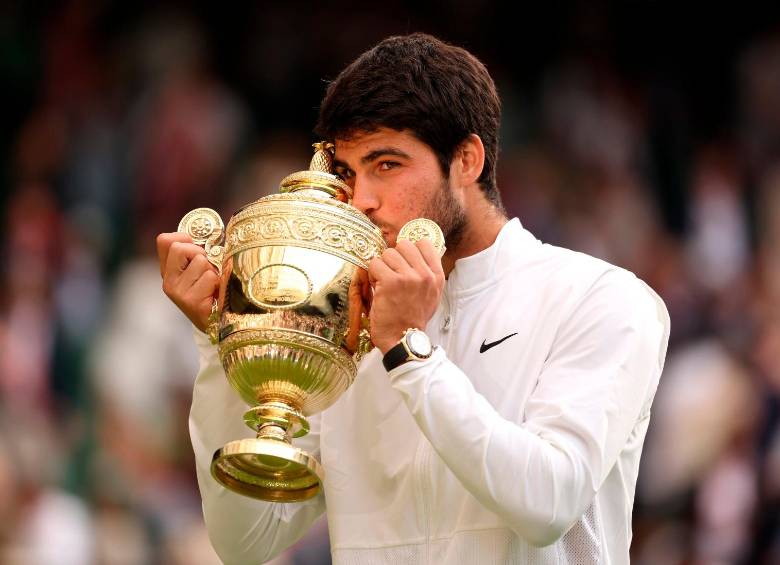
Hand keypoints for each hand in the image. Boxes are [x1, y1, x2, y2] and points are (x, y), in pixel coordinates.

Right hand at [156, 232, 219, 331]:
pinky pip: (209, 277)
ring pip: (200, 261)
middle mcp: (168, 280)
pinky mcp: (190, 301)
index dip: (184, 237)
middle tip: (208, 269)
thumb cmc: (212, 291)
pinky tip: (215, 294)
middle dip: (200, 253)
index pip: (164, 240)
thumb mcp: (202, 268)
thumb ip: (198, 252)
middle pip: (180, 247)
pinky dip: (217, 283)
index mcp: (168, 270)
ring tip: (213, 285)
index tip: (197, 248)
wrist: (216, 322)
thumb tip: (210, 232)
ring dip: (212, 270)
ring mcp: (177, 291)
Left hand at [367, 238, 444, 352]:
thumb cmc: (413, 318)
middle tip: (391, 274)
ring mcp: (408, 277)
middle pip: (404, 245)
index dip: (410, 250)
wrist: (403, 339)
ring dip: (382, 266)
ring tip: (384, 283)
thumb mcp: (431, 294)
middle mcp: (425, 274)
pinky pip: (375, 263)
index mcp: (437, 276)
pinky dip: (372, 275)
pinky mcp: (391, 281)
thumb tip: (415, 252)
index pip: (424, 243)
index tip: (404, 262)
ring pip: (388, 253)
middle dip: (394, 258)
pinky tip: (377, 287)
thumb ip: (426, 273)